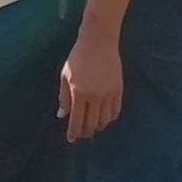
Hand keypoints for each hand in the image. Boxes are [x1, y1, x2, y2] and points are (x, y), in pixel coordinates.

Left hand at [58, 27, 123, 141]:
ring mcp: (109, 94)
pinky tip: (103, 119)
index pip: (76, 120)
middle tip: (81, 134)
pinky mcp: (119, 90)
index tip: (71, 139)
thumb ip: (64, 97)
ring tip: (92, 127)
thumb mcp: (65, 76)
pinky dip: (109, 119)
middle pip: (92, 123)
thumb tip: (62, 115)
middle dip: (85, 132)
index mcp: (79, 93)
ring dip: (98, 127)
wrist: (99, 43)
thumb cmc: (78, 58)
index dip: (73, 132)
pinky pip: (115, 111)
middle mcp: (95, 96)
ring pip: (105, 120)